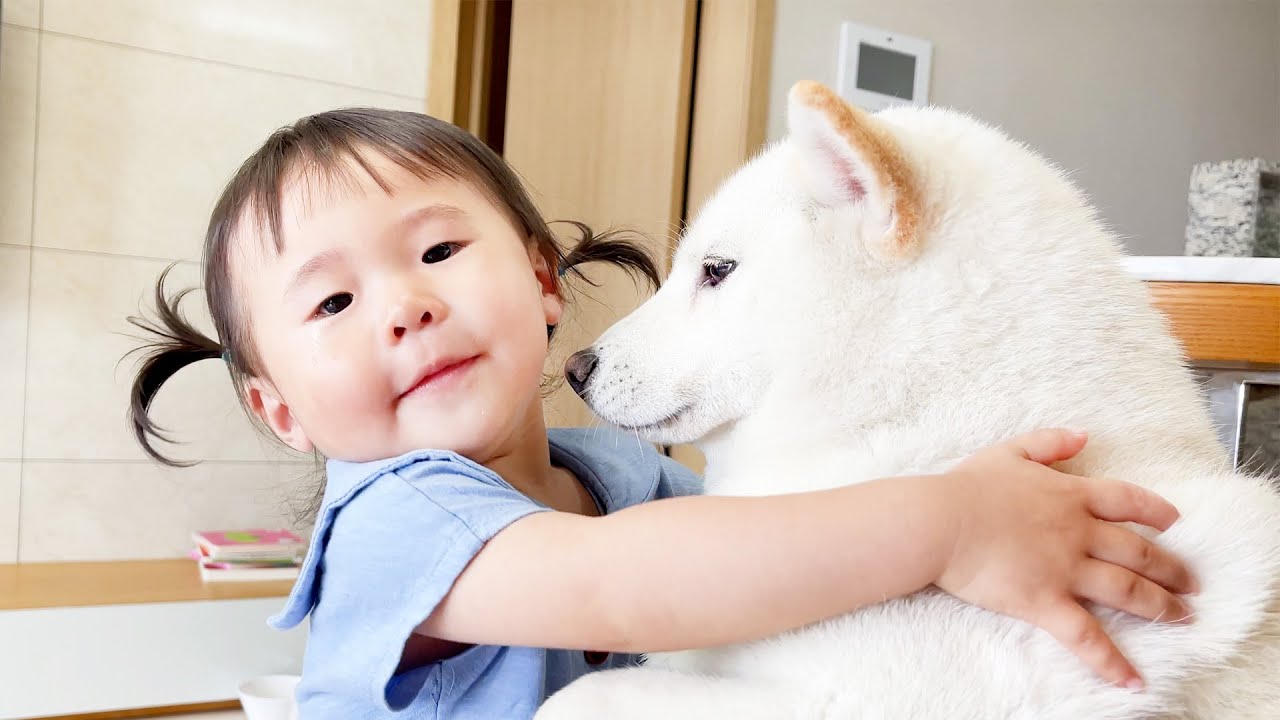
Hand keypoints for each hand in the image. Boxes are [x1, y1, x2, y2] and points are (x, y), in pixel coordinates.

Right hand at [935, 428, 1196, 688]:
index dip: (1155, 511)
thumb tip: (1083, 435)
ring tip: (1182, 618)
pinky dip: (1111, 659)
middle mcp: (1078, 533)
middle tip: (1192, 583)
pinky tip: (1133, 679)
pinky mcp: (1045, 602)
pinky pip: (1086, 636)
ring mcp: (1066, 569)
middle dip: (1171, 569)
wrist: (941, 522)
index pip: (1128, 501)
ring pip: (1127, 590)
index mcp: (1071, 496)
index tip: (1174, 522)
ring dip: (1160, 606)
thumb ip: (1049, 442)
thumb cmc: (967, 487)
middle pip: (1139, 551)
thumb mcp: (1009, 452)